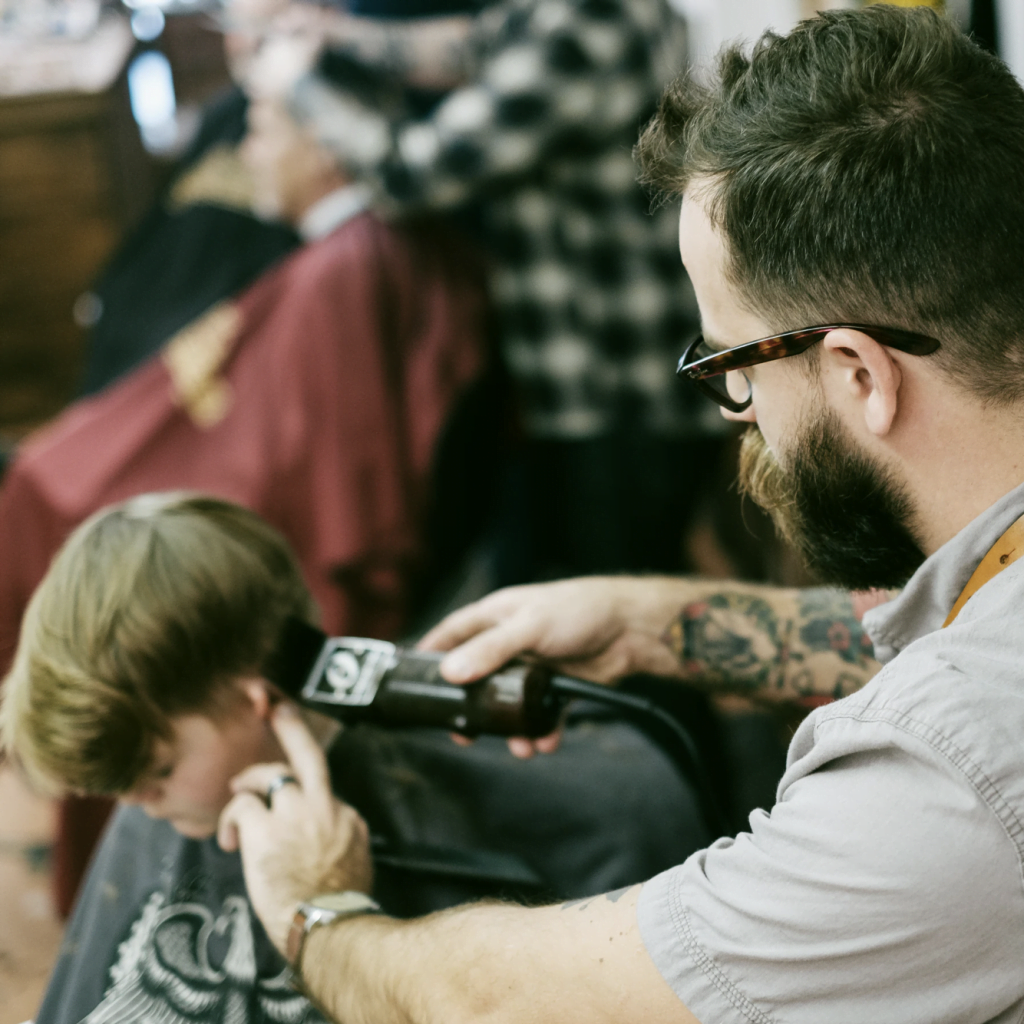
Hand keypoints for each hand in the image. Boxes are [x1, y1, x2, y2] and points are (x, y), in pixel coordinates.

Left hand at [218, 703, 371, 955]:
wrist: (330, 927)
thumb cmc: (337, 907)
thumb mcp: (354, 863)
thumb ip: (340, 838)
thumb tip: (329, 835)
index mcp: (348, 818)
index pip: (323, 788)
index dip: (305, 789)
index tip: (296, 790)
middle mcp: (325, 807)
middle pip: (309, 755)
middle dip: (292, 726)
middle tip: (278, 707)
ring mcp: (296, 815)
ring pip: (271, 775)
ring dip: (249, 783)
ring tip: (238, 795)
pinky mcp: (266, 830)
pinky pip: (242, 805)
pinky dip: (231, 818)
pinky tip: (230, 839)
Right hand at [419, 577, 689, 755]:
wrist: (631, 627)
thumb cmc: (578, 609)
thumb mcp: (529, 625)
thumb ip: (491, 650)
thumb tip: (451, 674)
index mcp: (496, 616)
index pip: (452, 634)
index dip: (431, 655)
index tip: (412, 682)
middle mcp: (510, 641)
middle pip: (478, 677)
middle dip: (470, 708)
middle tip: (462, 733)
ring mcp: (533, 665)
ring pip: (509, 703)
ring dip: (510, 728)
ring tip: (518, 748)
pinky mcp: (556, 685)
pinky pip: (541, 714)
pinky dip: (542, 730)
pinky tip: (545, 742)